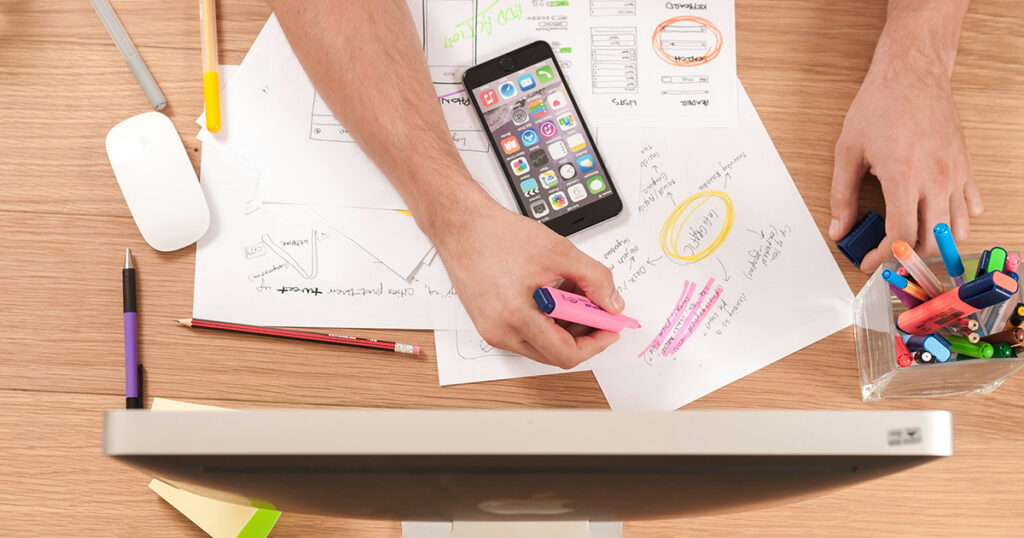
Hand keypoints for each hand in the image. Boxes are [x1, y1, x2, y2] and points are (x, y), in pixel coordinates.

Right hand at [428, 189, 622, 368]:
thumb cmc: (497, 235)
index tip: (610, 328)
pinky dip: (546, 320)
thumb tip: (612, 303)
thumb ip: (594, 279)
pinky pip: (525, 334)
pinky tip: (553, 293)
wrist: (461, 225)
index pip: (566, 354)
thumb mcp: (559, 251)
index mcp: (516, 317)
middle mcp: (500, 332)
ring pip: (541, 344)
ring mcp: (492, 330)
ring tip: (572, 292)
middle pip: (555, 353)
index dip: (596, 344)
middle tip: (597, 309)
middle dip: (583, 333)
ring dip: (565, 325)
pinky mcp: (488, 323)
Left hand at [828, 30, 982, 272]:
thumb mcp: (848, 151)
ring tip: (911, 241)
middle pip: (932, 241)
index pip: (901, 236)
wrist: (912, 74)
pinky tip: (935, 218)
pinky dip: (957, 221)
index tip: (868, 262)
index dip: (883, 257)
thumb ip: (842, 196)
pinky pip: (971, 206)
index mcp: (904, 177)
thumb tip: (839, 229)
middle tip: (887, 255)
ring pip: (958, 229)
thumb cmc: (879, 106)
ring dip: (935, 244)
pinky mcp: (966, 166)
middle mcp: (936, 179)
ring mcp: (956, 174)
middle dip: (908, 257)